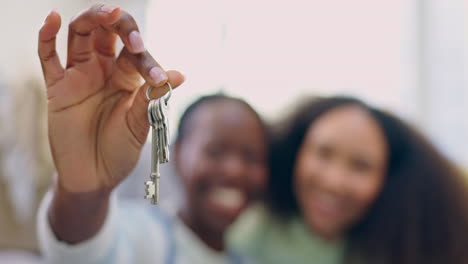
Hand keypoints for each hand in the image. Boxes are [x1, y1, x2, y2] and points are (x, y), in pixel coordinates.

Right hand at [38, 5, 183, 194]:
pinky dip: (47, 36)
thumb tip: (179, 75)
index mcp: (129, 77)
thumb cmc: (121, 150)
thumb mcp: (140, 125)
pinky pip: (48, 57)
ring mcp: (80, 76)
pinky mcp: (58, 88)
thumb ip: (153, 98)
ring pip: (81, 35)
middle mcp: (105, 70)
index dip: (147, 60)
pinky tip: (54, 19)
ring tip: (106, 13)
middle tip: (129, 30)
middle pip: (108, 32)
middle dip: (120, 24)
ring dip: (92, 19)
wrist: (94, 177)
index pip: (137, 53)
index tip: (157, 77)